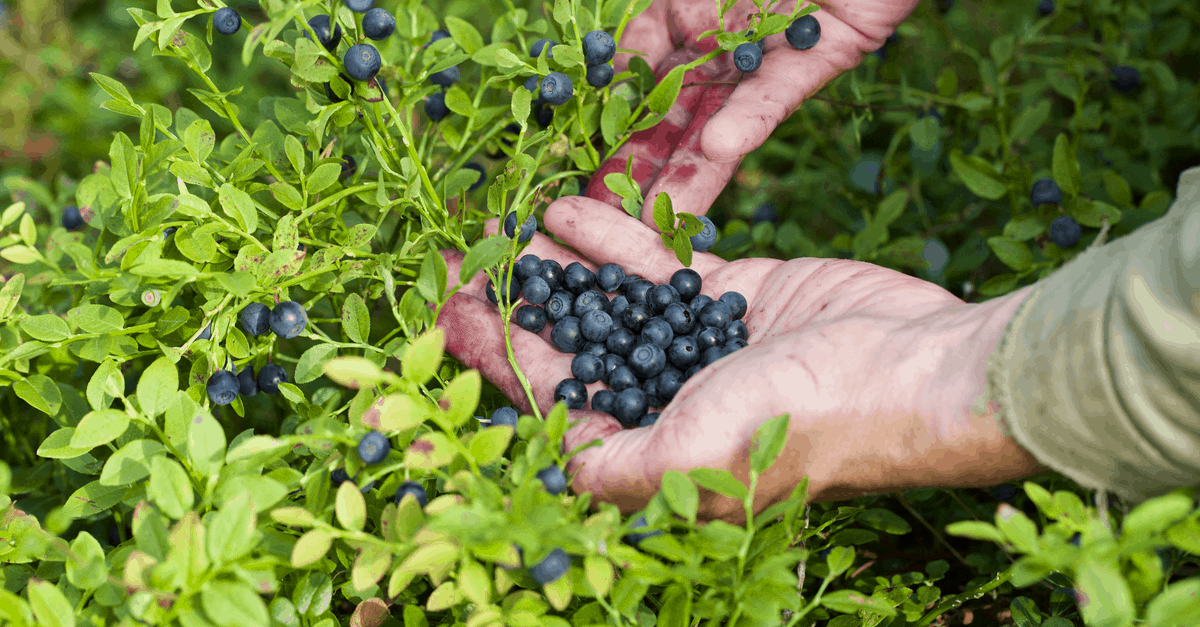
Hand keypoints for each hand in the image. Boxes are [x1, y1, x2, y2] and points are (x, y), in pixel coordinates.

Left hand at [436, 197, 1043, 522]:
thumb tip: (551, 470)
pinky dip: (617, 239)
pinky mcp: (734, 297)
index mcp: (657, 456)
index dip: (502, 366)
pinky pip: (661, 265)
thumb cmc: (804, 425)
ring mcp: (701, 347)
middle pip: (578, 352)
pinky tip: (571, 211)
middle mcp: (673, 403)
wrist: (911, 365)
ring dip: (563, 270)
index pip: (556, 408)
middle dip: (524, 312)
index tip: (457, 319)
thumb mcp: (691, 459)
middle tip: (472, 265)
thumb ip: (612, 468)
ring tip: (514, 230)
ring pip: (613, 304)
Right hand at [585, 0, 921, 225]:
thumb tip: (619, 71)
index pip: (645, 94)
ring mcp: (767, 63)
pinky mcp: (821, 58)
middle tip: (617, 225)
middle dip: (645, 174)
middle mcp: (726, 56)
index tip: (593, 185)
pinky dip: (749, 121)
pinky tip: (720, 147)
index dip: (618, 139)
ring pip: (722, 126)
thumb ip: (654, 28)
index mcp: (689, 31)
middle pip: (677, 125)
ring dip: (692, 174)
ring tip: (665, 220)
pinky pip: (777, 94)